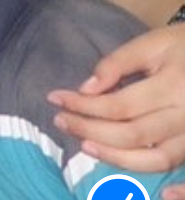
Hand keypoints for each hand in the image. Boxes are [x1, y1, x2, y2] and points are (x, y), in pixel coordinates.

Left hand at [50, 23, 184, 178]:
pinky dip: (179, 191)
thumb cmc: (183, 45)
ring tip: (86, 146)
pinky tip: (162, 196)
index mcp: (171, 87)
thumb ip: (118, 63)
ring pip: (157, 159)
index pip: (119, 105)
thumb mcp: (151, 43)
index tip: (55, 98)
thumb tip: (86, 89)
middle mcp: (184, 117)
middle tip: (61, 121)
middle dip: (91, 130)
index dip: (84, 105)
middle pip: (132, 134)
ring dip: (118, 158)